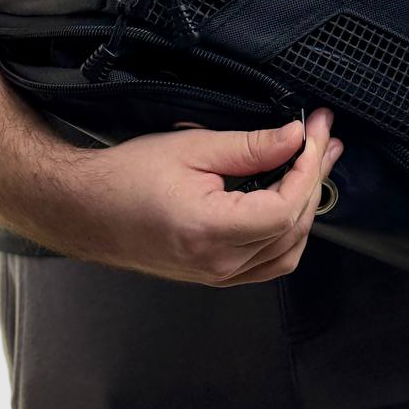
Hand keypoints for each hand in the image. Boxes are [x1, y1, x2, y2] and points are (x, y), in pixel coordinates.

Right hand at [58, 106, 343, 285]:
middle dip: (315, 176)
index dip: (309, 168)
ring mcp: (218, 275)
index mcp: (210, 231)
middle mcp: (218, 263)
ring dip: (308, 204)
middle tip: (324, 136)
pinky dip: (289, 230)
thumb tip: (295, 138)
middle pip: (293, 227)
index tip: (316, 132)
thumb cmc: (126, 177)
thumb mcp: (191, 147)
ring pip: (288, 250)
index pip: (285, 208)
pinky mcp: (215, 274)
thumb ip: (249, 146)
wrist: (85, 209)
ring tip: (317, 161)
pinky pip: (269, 262)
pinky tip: (292, 197)